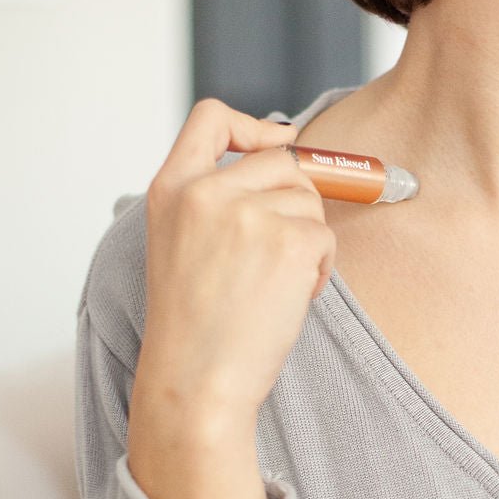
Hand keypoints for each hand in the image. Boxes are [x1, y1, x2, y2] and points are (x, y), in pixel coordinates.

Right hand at [135, 97, 335, 417]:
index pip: (210, 117)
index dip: (252, 126)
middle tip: (282, 249)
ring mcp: (248, 214)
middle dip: (298, 199)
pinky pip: (326, 236)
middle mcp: (207, 192)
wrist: (196, 381)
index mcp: (172, 188)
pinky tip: (291, 296)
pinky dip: (320, 266)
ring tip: (276, 281)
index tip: (274, 146)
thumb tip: (288, 152)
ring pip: (311, 200)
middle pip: (284, 160)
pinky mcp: (288, 241)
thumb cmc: (196, 322)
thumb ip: (217, 196)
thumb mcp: (181, 241)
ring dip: (309, 239)